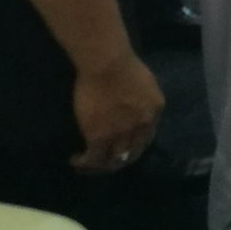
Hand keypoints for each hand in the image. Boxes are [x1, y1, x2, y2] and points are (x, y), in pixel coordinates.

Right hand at [71, 51, 163, 173]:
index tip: (122, 147)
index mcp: (155, 111)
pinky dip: (84, 162)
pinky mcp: (100, 137)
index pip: (146, 138)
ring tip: (88, 164)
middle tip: (105, 161)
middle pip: (132, 154)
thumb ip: (144, 101)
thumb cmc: (124, 65)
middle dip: (119, 160)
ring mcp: (122, 134)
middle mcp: (142, 126)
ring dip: (101, 165)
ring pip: (113, 160)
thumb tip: (135, 110)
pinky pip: (93, 158)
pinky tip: (76, 160)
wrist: (108, 64)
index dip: (133, 146)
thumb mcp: (146, 84)